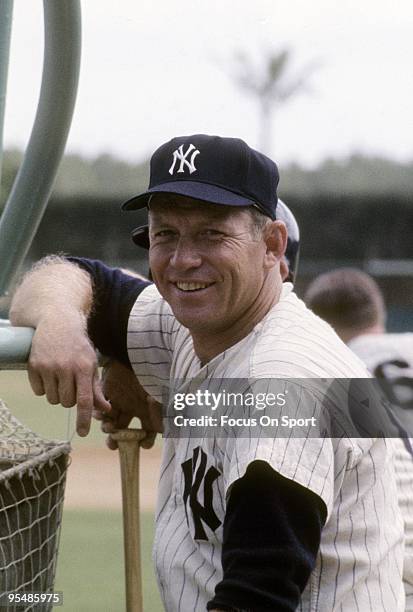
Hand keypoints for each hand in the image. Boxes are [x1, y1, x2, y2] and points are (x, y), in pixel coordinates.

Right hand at [28, 314, 110, 436]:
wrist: (58, 322)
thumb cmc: (78, 346)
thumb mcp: (91, 364)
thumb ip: (96, 388)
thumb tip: (106, 409)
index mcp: (84, 368)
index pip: (85, 400)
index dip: (84, 418)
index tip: (83, 432)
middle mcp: (66, 368)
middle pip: (66, 403)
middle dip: (69, 399)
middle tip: (70, 384)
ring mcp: (48, 366)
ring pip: (52, 399)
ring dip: (56, 393)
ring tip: (60, 377)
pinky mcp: (34, 365)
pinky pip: (38, 391)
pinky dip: (43, 387)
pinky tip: (48, 372)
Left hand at [94, 359, 162, 449]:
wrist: (142, 352)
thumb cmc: (157, 375)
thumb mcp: (164, 397)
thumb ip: (164, 416)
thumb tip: (165, 433)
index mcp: (149, 409)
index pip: (147, 431)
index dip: (144, 441)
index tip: (142, 445)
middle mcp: (135, 406)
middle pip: (124, 430)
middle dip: (118, 440)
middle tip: (114, 444)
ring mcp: (121, 399)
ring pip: (111, 420)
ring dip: (108, 428)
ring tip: (109, 427)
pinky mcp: (108, 389)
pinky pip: (100, 405)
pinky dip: (99, 411)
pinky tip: (100, 414)